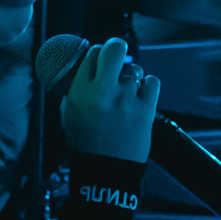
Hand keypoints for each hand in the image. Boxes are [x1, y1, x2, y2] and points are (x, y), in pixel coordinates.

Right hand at [62, 38, 159, 162]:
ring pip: (134, 68)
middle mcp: (104, 92)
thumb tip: (83, 69)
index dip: (96, 53)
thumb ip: (75, 90)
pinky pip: (152, 82)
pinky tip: (140, 95)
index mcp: (81, 93)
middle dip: (115, 48)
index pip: (91, 54)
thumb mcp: (68, 115)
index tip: (99, 59)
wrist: (106, 171)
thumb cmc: (86, 145)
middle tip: (115, 55)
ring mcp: (127, 100)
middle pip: (115, 49)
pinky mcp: (146, 110)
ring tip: (127, 89)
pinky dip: (147, 86)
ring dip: (130, 75)